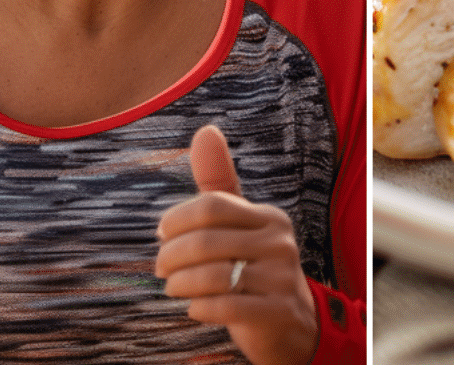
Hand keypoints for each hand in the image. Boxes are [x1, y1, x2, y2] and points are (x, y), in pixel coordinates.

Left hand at [156, 125, 317, 364]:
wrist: (292, 323)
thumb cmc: (254, 267)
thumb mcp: (239, 225)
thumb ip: (219, 183)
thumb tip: (206, 131)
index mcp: (268, 217)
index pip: (211, 205)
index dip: (176, 220)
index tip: (163, 234)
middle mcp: (279, 242)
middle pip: (206, 241)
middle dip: (171, 257)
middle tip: (161, 268)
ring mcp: (281, 278)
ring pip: (213, 276)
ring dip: (180, 284)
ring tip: (173, 287)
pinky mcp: (276, 311)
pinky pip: (225, 306)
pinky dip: (200, 308)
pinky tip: (194, 307)